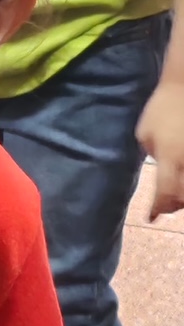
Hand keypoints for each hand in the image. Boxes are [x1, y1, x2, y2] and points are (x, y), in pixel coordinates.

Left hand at [137, 78, 183, 219]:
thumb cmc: (162, 108)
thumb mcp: (145, 133)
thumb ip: (153, 154)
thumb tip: (162, 167)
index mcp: (170, 158)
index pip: (166, 194)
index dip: (158, 209)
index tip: (151, 217)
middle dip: (174, 204)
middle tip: (165, 206)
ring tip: (176, 195)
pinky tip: (181, 180)